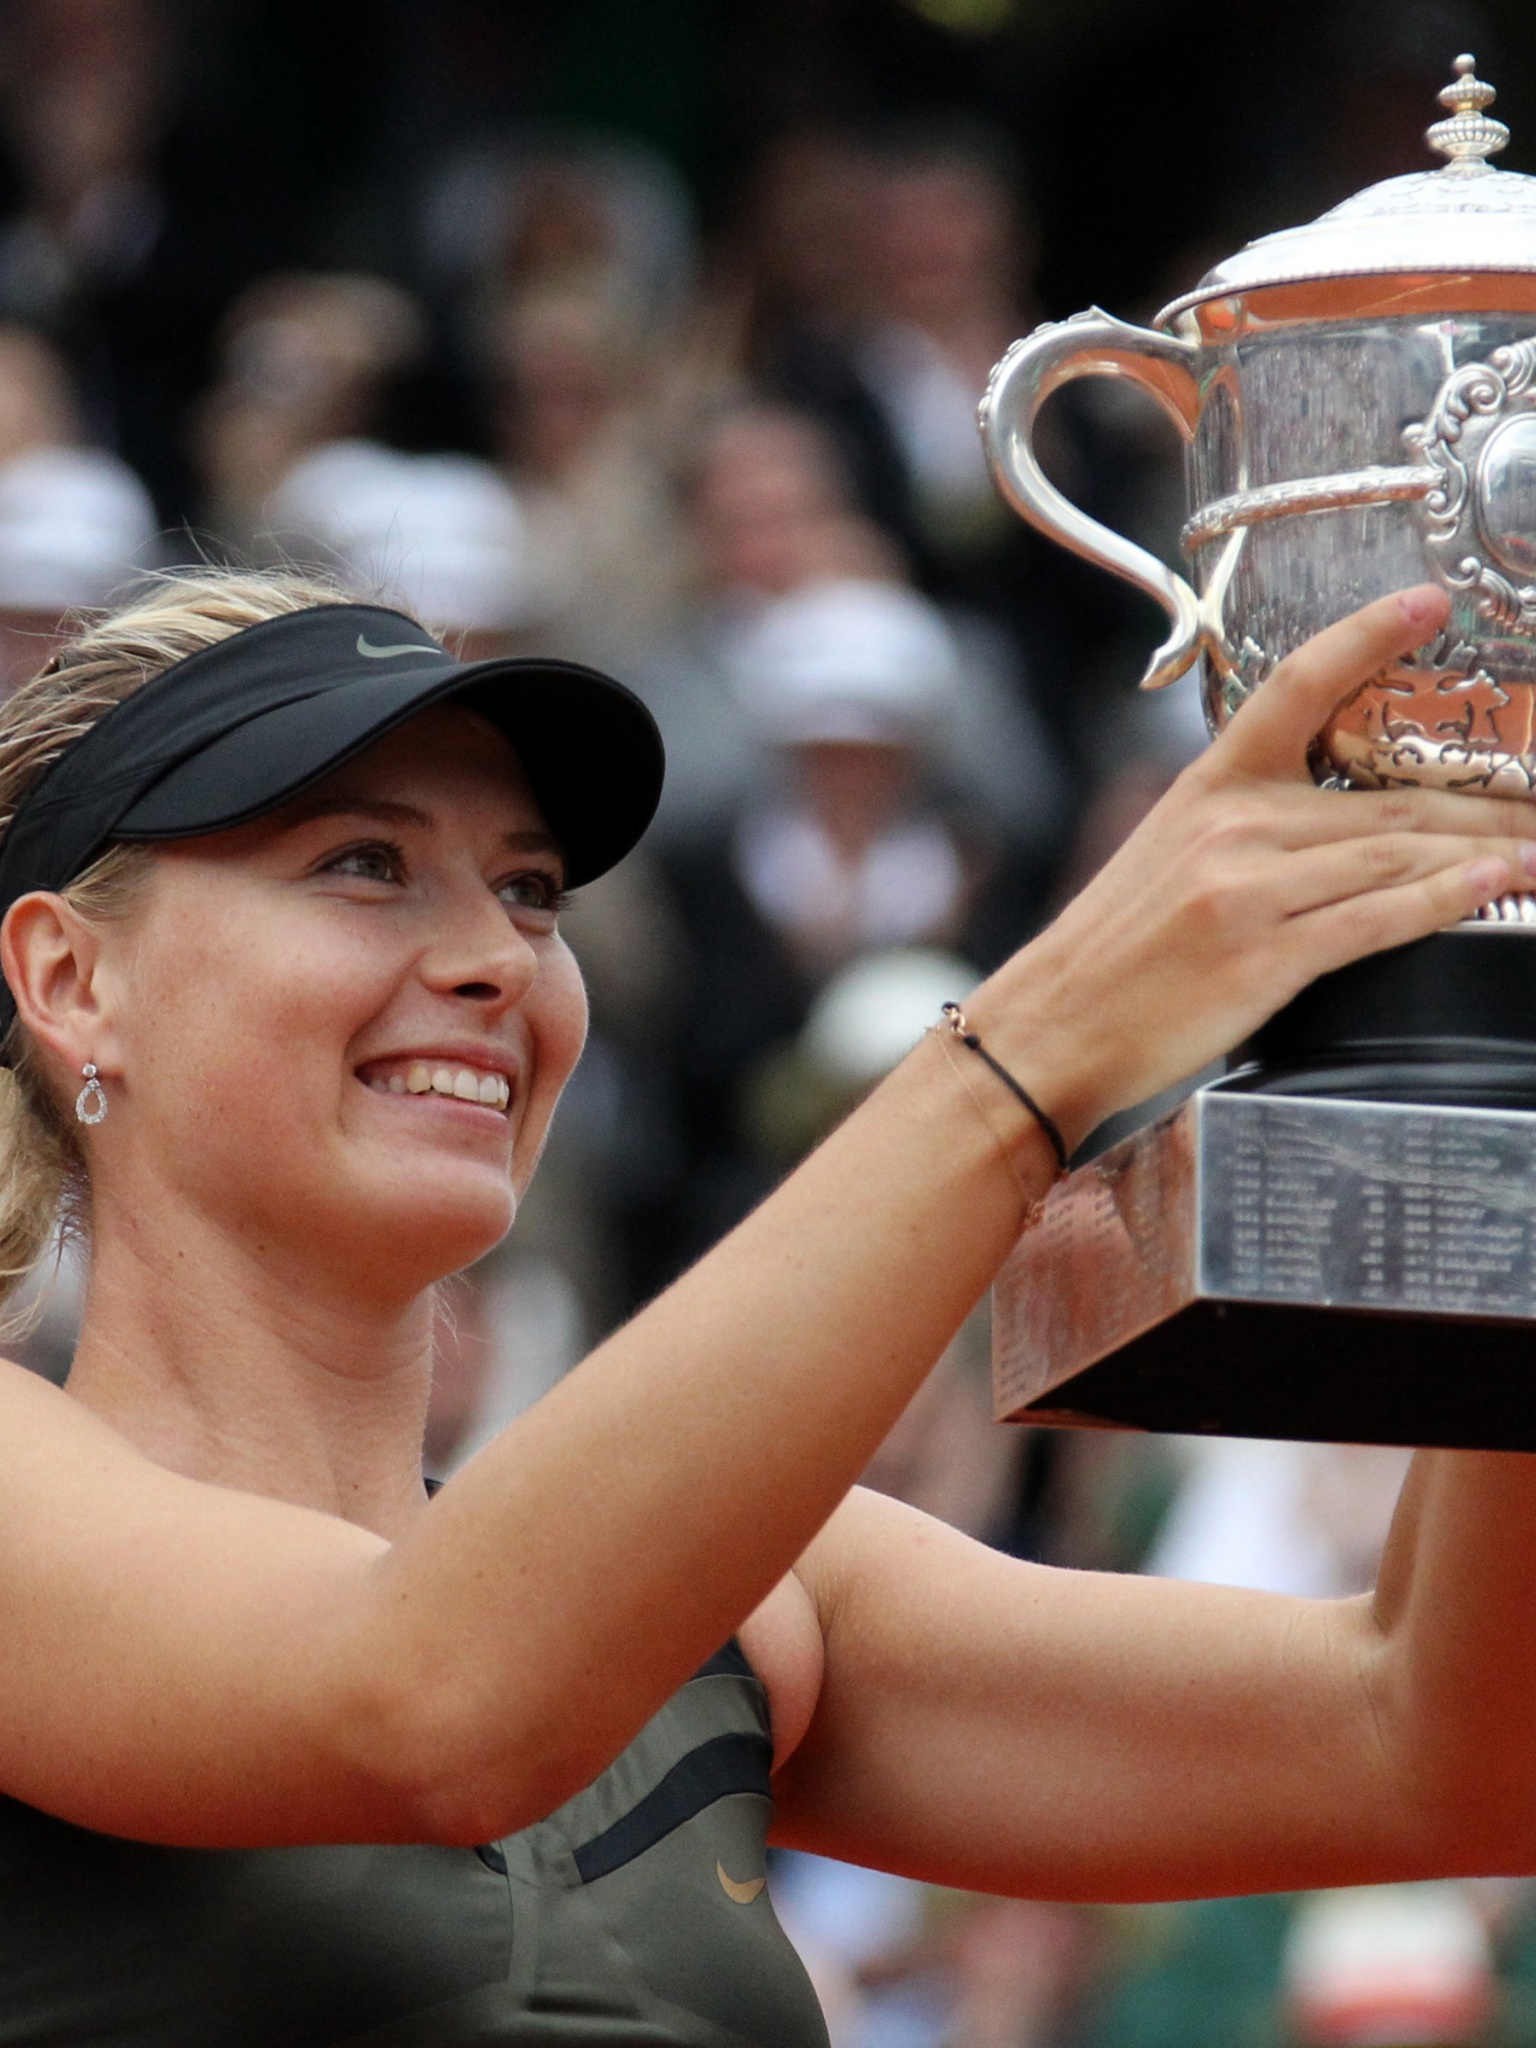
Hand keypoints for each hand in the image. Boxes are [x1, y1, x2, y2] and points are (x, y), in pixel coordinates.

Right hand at [978, 587, 1535, 1146]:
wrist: (1053, 1027)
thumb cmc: (1113, 954)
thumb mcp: (1166, 857)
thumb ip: (1246, 828)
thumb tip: (1341, 824)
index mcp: (1207, 788)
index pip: (1295, 688)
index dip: (1367, 637)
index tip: (1428, 605)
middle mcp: (1233, 827)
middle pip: (1388, 796)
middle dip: (1487, 800)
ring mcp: (1248, 890)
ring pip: (1396, 852)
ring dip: (1489, 850)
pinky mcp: (1264, 956)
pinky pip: (1377, 918)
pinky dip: (1448, 899)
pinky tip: (1496, 885)